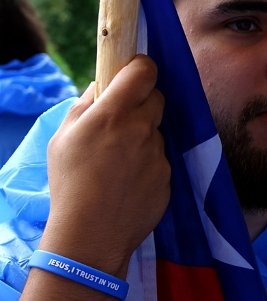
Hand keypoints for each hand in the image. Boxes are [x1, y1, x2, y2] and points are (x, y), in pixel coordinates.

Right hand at [41, 55, 169, 277]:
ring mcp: (159, 153)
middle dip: (143, 101)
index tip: (132, 72)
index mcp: (114, 113)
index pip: (144, 70)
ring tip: (118, 161)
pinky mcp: (169, 176)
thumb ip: (85, 106)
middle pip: (157, 97)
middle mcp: (143, 128)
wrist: (92, 232)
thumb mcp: (63, 137)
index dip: (140, 67)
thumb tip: (101, 87)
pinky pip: (161, 159)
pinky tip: (128, 181)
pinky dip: (148, 164)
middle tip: (121, 119)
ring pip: (157, 131)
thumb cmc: (70, 182)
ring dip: (143, 136)